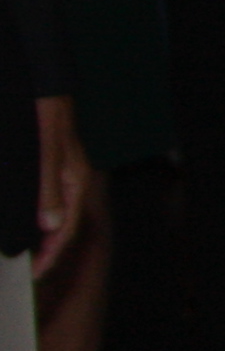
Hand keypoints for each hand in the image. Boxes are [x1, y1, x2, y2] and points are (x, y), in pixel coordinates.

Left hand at [32, 97, 88, 268]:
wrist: (42, 79)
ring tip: (28, 252)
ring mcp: (58, 171)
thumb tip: (50, 224)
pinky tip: (23, 219)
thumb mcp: (46, 149)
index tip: (36, 271)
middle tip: (31, 270)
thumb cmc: (46, 108)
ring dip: (40, 233)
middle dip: (48, 248)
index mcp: (75, 178)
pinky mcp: (45, 164)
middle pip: (62, 221)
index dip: (51, 251)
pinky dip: (33, 214)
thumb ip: (50, 187)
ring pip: (51, 210)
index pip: (66, 224)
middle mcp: (69, 178)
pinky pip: (42, 197)